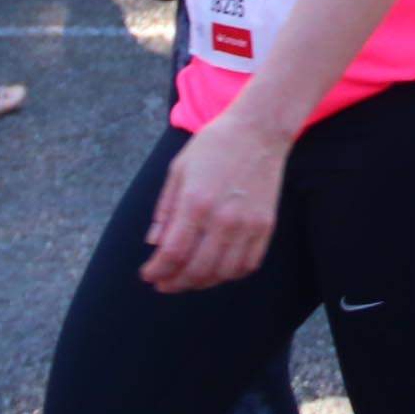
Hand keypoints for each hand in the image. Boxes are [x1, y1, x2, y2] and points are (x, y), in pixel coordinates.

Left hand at [142, 112, 289, 291]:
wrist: (259, 130)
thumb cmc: (214, 145)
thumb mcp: (178, 170)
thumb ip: (165, 209)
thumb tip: (155, 244)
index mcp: (195, 202)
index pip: (172, 253)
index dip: (156, 270)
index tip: (148, 274)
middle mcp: (222, 218)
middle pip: (196, 269)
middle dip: (174, 282)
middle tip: (163, 283)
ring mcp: (248, 224)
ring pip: (222, 273)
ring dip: (201, 283)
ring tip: (187, 279)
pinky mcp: (266, 225)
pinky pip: (248, 264)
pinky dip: (230, 274)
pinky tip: (216, 270)